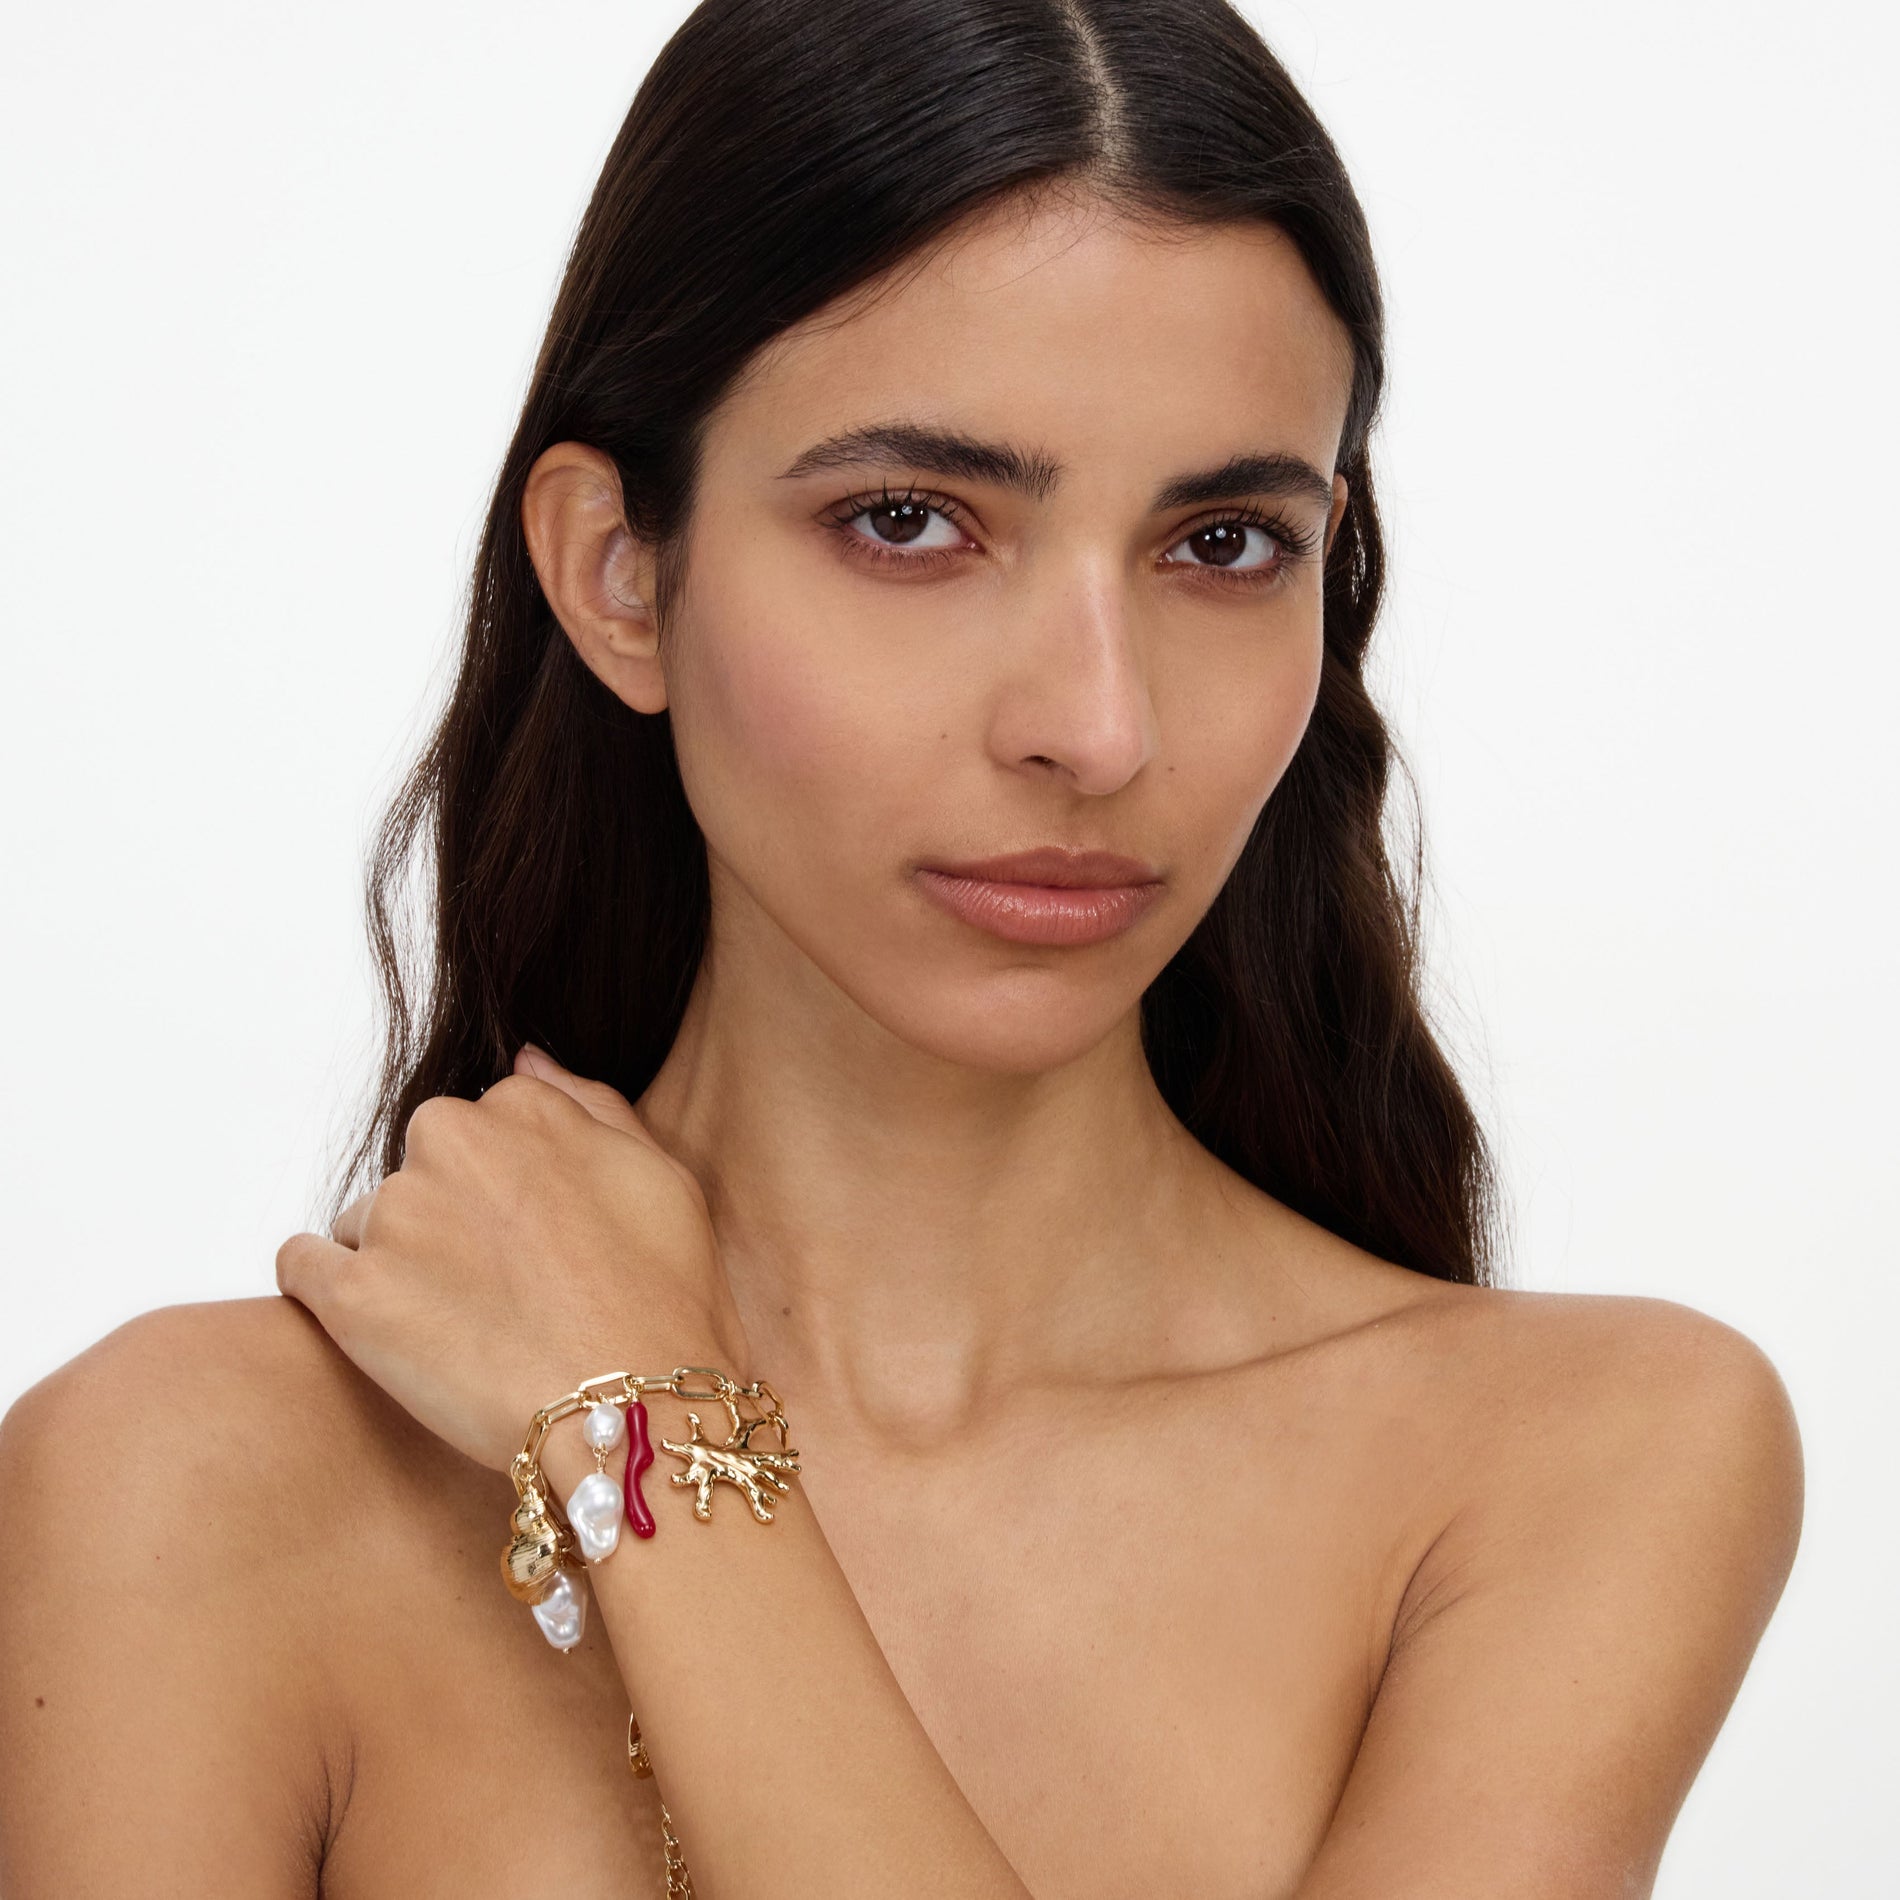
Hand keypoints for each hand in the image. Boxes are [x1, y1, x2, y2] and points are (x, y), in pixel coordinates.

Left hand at [276, 1045, 749, 1471]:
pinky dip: (327, 1290)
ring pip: (368, 1222)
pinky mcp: (351, 1295)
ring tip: (461, 1330)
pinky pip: (302, 1267)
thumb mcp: (662, 1175)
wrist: (635, 1408)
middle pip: (422, 1168)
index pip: (485, 1127)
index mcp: (523, 1106)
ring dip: (399, 1263)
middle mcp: (450, 1141)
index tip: (532, 1242)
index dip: (510, 1191)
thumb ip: (589, 1103)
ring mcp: (395, 1216)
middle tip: (501, 1291)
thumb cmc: (664, 1300)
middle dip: (447, 1219)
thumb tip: (527, 1056)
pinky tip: (383, 1329)